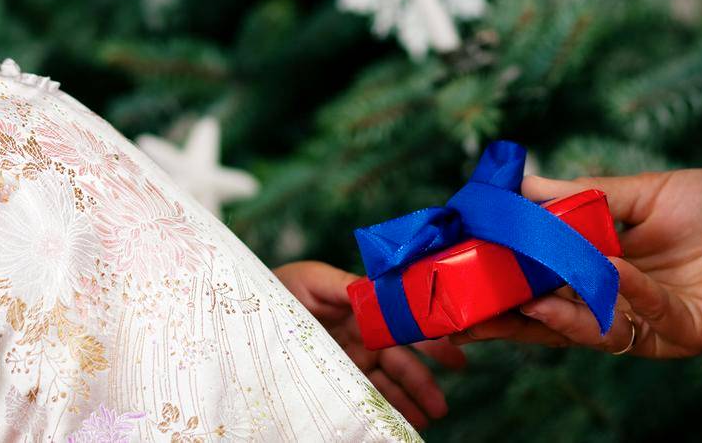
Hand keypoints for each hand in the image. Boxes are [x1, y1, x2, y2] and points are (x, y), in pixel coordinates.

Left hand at [273, 260, 463, 427]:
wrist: (249, 308)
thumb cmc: (280, 288)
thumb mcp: (311, 279)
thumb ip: (344, 284)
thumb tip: (375, 289)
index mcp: (362, 308)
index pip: (401, 323)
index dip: (428, 337)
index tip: (452, 350)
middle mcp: (363, 335)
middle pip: (400, 360)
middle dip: (424, 381)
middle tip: (442, 403)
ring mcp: (352, 358)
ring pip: (389, 382)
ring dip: (412, 400)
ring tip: (431, 418)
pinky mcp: (338, 377)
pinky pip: (368, 394)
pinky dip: (389, 407)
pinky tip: (405, 421)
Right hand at [448, 168, 701, 358]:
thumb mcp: (639, 193)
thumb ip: (580, 196)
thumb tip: (518, 182)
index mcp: (603, 279)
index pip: (538, 290)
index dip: (497, 289)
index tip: (451, 278)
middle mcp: (623, 311)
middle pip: (554, 323)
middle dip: (509, 318)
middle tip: (464, 310)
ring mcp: (657, 326)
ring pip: (596, 330)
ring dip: (560, 314)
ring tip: (524, 294)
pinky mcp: (696, 330)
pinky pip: (654, 317)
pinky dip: (627, 292)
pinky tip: (608, 267)